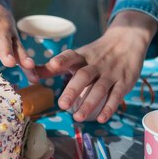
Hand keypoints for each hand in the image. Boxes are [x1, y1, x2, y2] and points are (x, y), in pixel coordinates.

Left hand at [0, 0, 35, 68]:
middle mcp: (0, 24)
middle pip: (3, 36)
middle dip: (5, 49)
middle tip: (8, 62)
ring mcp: (9, 34)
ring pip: (16, 45)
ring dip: (22, 57)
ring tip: (29, 67)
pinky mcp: (15, 44)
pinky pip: (22, 55)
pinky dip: (29, 66)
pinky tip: (34, 77)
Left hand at [36, 10, 157, 122]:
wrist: (127, 40)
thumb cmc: (95, 54)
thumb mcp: (76, 56)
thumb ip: (54, 67)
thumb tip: (30, 74)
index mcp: (81, 57)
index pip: (70, 56)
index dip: (62, 60)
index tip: (53, 65)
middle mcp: (95, 64)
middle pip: (83, 76)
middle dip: (73, 90)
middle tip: (62, 105)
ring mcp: (110, 73)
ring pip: (100, 88)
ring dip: (89, 103)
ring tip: (77, 118)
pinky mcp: (124, 82)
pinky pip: (117, 95)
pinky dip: (110, 107)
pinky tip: (101, 118)